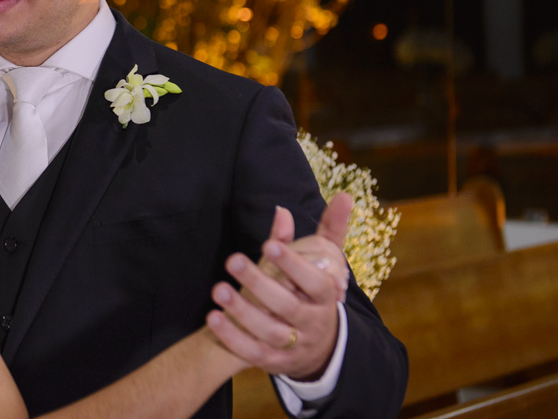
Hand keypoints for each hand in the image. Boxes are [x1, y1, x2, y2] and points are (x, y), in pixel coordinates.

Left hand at [205, 193, 352, 379]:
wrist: (318, 349)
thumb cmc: (313, 295)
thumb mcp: (325, 265)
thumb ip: (329, 232)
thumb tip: (344, 196)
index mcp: (325, 297)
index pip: (314, 282)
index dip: (293, 264)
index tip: (268, 245)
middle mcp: (312, 322)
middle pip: (288, 306)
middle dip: (259, 283)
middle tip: (232, 260)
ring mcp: (293, 344)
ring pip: (269, 331)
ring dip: (241, 311)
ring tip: (217, 289)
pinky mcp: (274, 362)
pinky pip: (252, 352)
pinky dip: (232, 337)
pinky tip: (213, 317)